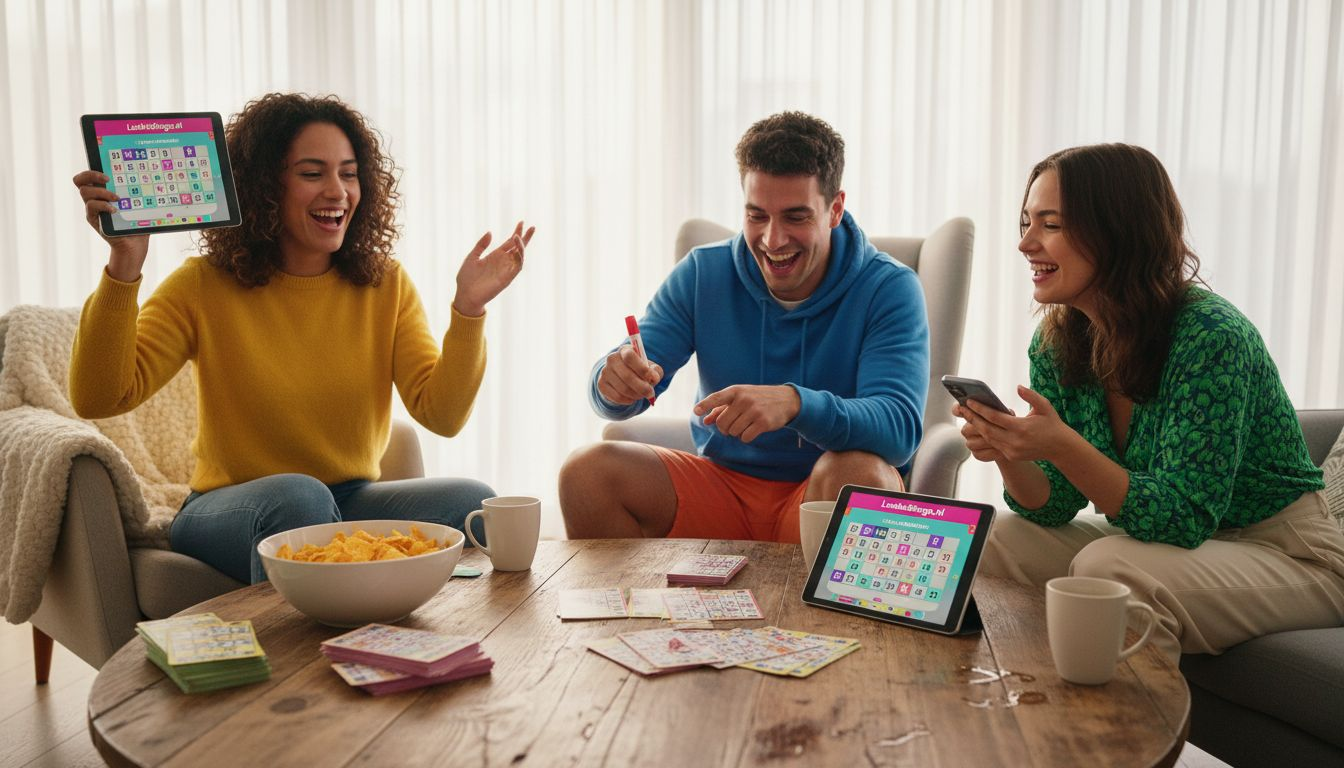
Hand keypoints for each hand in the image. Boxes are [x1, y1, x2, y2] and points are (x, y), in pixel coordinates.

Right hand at [73, 170, 148, 280]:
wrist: (134, 244)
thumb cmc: (137, 222)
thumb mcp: (137, 205)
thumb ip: (137, 192)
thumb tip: (151, 176)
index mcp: (102, 191)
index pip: (88, 176)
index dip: (92, 171)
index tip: (108, 173)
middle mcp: (94, 198)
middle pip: (79, 181)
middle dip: (91, 175)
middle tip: (107, 179)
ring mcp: (92, 209)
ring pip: (85, 192)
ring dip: (101, 192)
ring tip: (117, 198)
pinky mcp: (93, 219)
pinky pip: (91, 207)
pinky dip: (103, 205)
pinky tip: (114, 210)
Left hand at [452, 221, 535, 316]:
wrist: (465, 295)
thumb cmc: (466, 278)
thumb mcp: (472, 257)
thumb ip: (481, 245)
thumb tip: (490, 232)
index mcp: (495, 256)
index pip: (509, 243)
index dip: (516, 232)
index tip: (521, 222)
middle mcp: (503, 262)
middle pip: (518, 248)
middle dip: (526, 238)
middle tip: (532, 227)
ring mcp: (506, 270)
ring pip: (520, 256)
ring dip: (521, 246)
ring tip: (518, 237)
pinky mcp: (507, 278)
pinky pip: (517, 267)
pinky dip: (520, 258)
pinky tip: (518, 250)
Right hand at [597, 344, 662, 404]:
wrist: (621, 375)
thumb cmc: (639, 370)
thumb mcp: (650, 367)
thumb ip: (655, 371)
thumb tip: (654, 378)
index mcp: (624, 350)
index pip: (630, 357)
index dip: (642, 369)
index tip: (653, 378)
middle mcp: (612, 359)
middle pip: (627, 376)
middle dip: (642, 388)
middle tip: (651, 393)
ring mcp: (605, 372)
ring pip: (623, 389)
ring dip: (636, 395)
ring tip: (642, 395)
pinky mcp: (601, 384)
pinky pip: (617, 397)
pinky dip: (628, 400)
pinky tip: (632, 398)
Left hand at [694, 385, 799, 442]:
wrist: (786, 400)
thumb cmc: (757, 398)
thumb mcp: (740, 398)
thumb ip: (721, 408)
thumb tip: (705, 420)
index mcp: (736, 391)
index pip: (717, 397)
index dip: (705, 405)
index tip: (696, 411)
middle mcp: (744, 399)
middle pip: (722, 423)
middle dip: (724, 428)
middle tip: (731, 426)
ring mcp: (754, 411)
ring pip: (733, 432)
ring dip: (736, 433)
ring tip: (745, 425)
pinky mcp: (763, 422)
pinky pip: (745, 437)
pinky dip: (746, 437)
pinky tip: (753, 430)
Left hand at [957, 385, 1073, 462]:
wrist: (1060, 447)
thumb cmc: (1052, 423)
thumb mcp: (1045, 406)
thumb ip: (1031, 396)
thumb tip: (1018, 387)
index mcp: (1021, 427)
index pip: (994, 417)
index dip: (980, 409)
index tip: (969, 401)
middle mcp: (1014, 441)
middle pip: (986, 429)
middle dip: (972, 418)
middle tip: (961, 408)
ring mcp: (1012, 450)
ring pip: (988, 438)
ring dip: (976, 427)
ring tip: (967, 416)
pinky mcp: (1011, 456)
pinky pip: (994, 445)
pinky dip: (985, 436)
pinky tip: (978, 427)